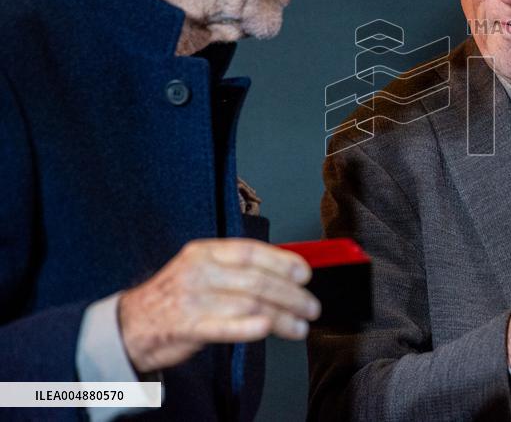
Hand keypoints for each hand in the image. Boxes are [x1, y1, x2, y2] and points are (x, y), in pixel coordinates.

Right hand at [118, 238, 320, 373]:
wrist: (130, 324)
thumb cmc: (176, 297)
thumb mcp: (203, 270)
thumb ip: (238, 270)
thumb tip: (286, 273)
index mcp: (206, 252)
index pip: (252, 252)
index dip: (283, 262)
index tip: (305, 274)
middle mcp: (200, 271)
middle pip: (257, 280)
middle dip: (291, 294)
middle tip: (311, 306)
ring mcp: (192, 299)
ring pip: (248, 304)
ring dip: (282, 316)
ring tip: (300, 326)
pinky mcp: (187, 327)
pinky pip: (224, 326)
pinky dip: (248, 327)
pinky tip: (267, 329)